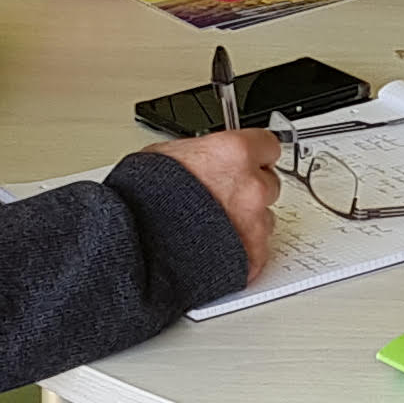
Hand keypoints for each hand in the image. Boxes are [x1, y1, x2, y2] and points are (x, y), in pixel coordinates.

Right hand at [155, 128, 281, 279]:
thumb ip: (201, 154)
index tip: (250, 162)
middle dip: (250, 191)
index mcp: (235, 153)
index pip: (268, 146)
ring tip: (214, 228)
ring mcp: (254, 223)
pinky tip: (216, 249)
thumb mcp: (167, 154)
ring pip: (265, 220)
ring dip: (247, 222)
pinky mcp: (251, 256)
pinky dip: (241, 252)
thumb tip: (204, 157)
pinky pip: (257, 252)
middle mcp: (251, 186)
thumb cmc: (142, 197)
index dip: (256, 156)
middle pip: (269, 184)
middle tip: (223, 199)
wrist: (134, 240)